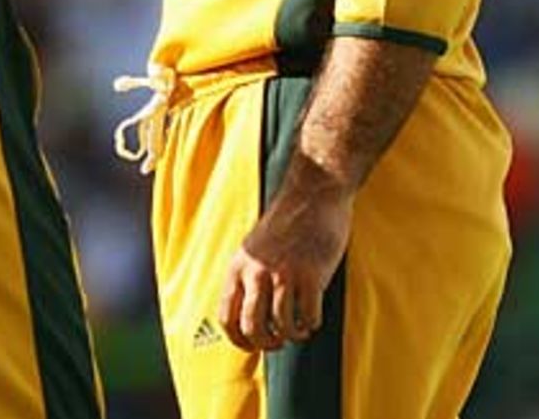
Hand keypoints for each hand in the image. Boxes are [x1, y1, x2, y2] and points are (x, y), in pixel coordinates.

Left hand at [217, 173, 352, 351]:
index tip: (254, 346)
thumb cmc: (285, 223)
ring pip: (282, 327)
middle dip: (266, 344)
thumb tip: (248, 318)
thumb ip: (248, 277)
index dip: (239, 341)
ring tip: (299, 329)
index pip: (226, 317)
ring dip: (292, 336)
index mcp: (238, 265)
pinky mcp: (310, 275)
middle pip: (251, 328)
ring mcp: (284, 273)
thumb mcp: (253, 248)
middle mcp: (256, 271)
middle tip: (278, 342)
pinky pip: (308, 318)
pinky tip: (312, 318)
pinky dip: (311, 325)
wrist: (312, 194)